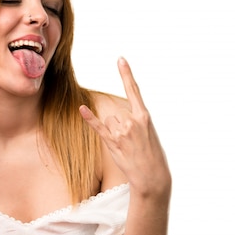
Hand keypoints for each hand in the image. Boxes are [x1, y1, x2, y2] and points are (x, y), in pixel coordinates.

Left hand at [79, 57, 170, 198]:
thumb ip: (135, 121)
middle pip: (116, 112)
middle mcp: (132, 121)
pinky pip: (98, 127)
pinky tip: (82, 109)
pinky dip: (89, 118)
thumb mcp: (149, 133)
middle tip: (131, 142)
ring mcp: (122, 131)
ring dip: (113, 132)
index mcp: (144, 116)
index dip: (126, 74)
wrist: (152, 175)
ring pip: (108, 121)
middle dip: (120, 125)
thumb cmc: (151, 155)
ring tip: (124, 146)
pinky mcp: (112, 142)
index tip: (120, 59)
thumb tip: (117, 117)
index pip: (133, 90)